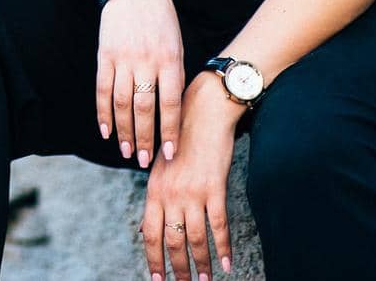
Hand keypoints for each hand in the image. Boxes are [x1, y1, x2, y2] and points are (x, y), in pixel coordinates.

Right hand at [95, 0, 182, 169]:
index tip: (170, 153)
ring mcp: (123, 59)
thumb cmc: (161, 18)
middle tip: (145, 161)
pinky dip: (103, 113)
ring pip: (121, 103)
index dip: (170, 130)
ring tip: (127, 151)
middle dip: (145, 137)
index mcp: (169, 59)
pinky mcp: (104, 56)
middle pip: (144, 108)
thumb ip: (174, 75)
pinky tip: (106, 131)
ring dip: (124, 131)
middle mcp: (146, 61)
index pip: (170, 103)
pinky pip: (102, 89)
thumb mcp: (177, 43)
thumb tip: (172, 111)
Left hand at [139, 75, 245, 280]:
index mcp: (154, 190)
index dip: (154, 259)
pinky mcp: (215, 188)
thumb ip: (157, 197)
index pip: (150, 233)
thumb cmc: (182, 139)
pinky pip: (219, 226)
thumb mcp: (161, 167)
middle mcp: (170, 194)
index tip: (157, 278)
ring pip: (195, 239)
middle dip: (178, 269)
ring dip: (202, 264)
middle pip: (173, 242)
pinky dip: (224, 247)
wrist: (204, 112)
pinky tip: (228, 262)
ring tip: (207, 280)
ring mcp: (192, 192)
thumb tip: (146, 228)